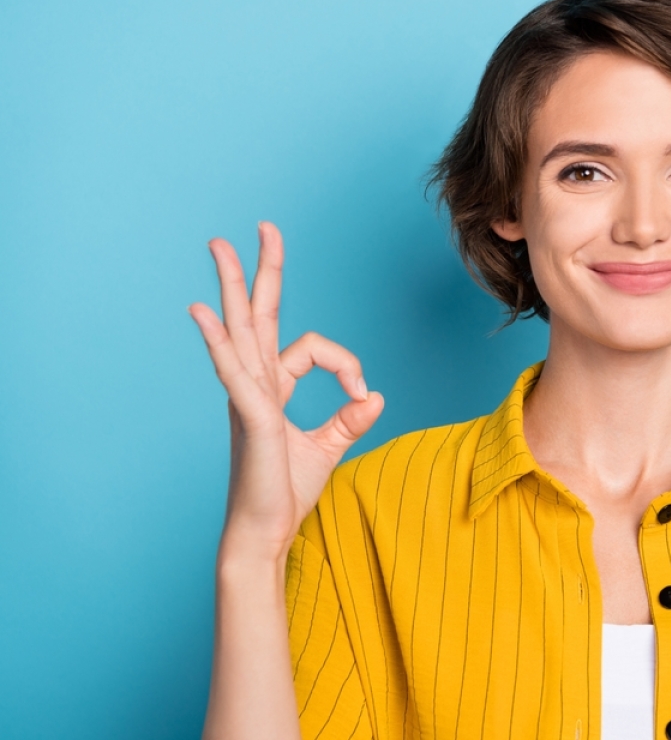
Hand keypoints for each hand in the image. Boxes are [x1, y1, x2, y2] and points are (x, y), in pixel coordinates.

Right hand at [189, 222, 383, 562]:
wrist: (265, 534)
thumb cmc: (286, 493)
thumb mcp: (328, 448)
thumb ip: (350, 419)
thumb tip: (376, 397)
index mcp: (272, 387)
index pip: (312, 347)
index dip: (347, 365)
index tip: (363, 396)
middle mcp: (255, 383)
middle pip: (257, 314)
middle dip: (260, 269)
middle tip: (262, 227)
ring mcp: (247, 396)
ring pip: (240, 329)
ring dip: (231, 284)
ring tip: (220, 245)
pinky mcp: (249, 415)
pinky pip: (233, 369)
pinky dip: (218, 340)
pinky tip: (203, 311)